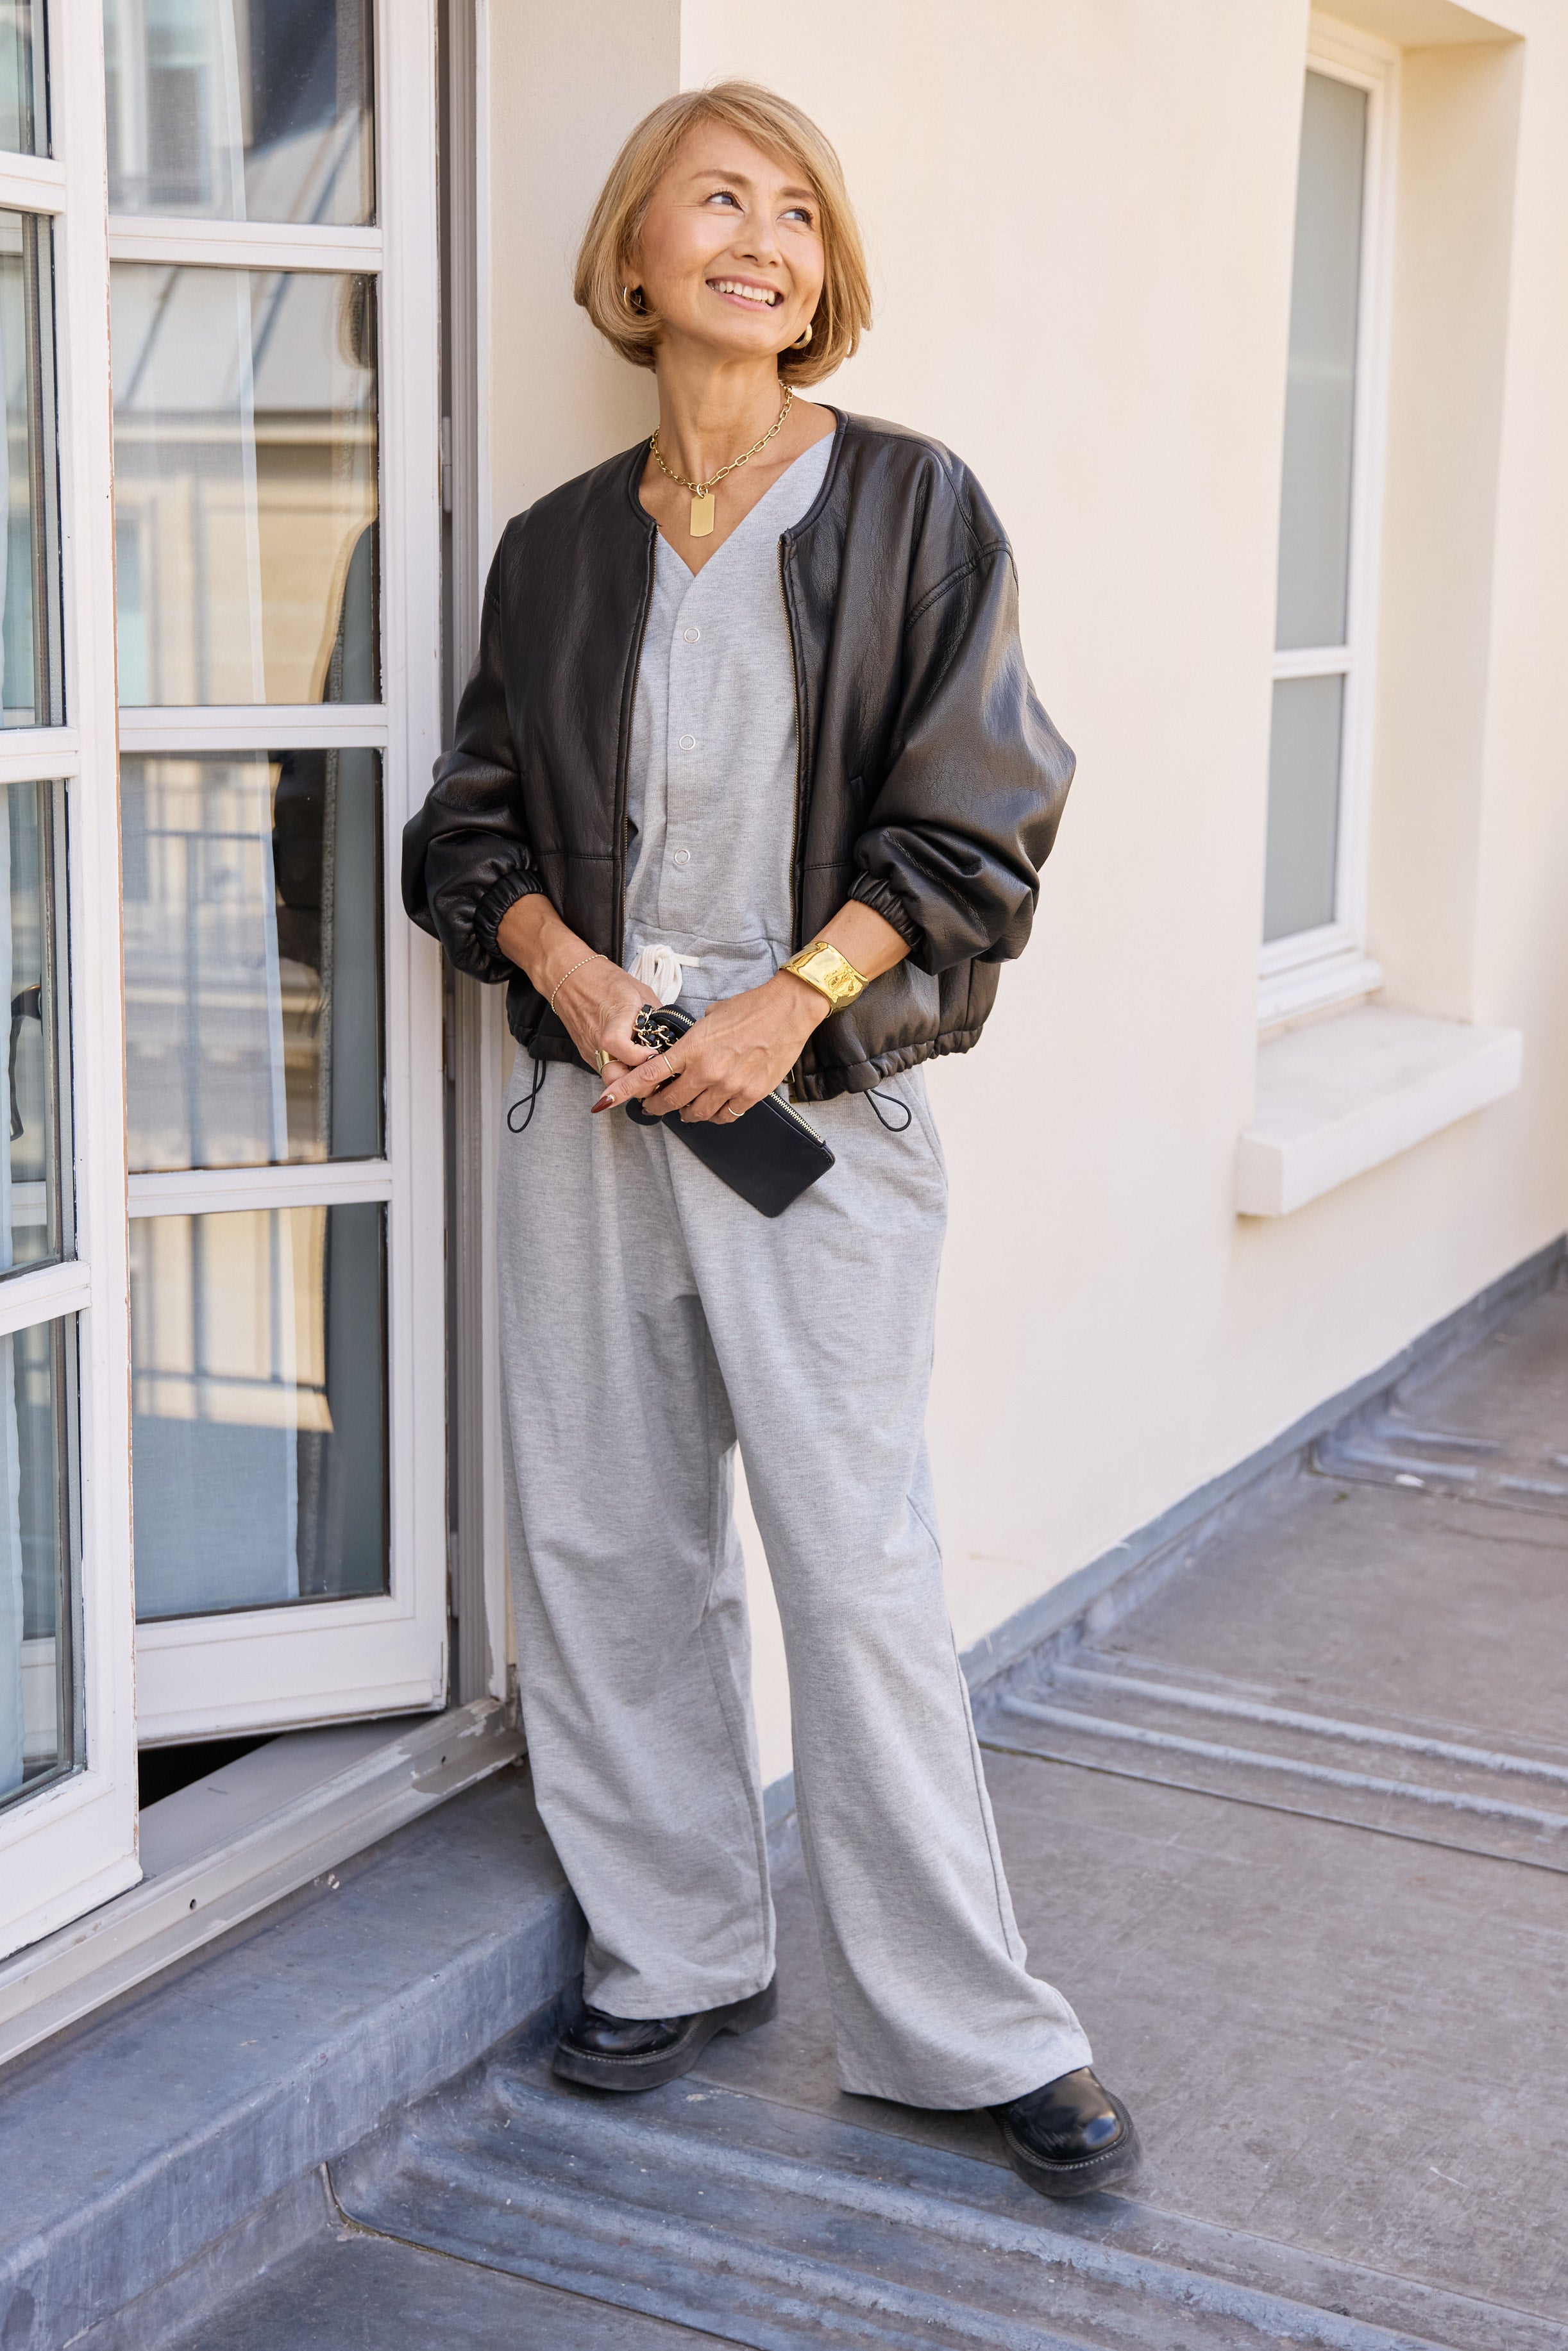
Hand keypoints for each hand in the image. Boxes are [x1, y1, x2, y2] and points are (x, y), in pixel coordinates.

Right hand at [495, 897, 657, 1082]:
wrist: (570, 978)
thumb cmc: (606, 981)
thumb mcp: (641, 992)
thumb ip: (657, 1016)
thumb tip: (675, 1035)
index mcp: (613, 1019)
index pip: (623, 1049)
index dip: (642, 1058)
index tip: (655, 1053)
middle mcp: (597, 1041)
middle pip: (615, 1079)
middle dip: (637, 1081)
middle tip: (655, 1072)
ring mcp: (590, 1050)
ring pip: (611, 1079)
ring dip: (630, 1079)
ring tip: (646, 1068)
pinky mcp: (587, 1054)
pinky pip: (605, 1070)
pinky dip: (621, 1071)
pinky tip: (633, 1062)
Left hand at [591, 974, 825, 1123]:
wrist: (788, 1009)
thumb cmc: (750, 1008)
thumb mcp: (710, 1017)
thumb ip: (692, 1039)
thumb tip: (685, 1053)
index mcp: (693, 1047)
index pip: (650, 1074)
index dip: (625, 1090)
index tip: (606, 1100)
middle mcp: (708, 1071)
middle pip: (671, 1102)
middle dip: (657, 1106)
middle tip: (653, 1105)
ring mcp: (731, 1086)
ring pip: (697, 1114)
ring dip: (687, 1113)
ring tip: (686, 1107)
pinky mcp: (752, 1095)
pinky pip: (725, 1117)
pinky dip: (715, 1115)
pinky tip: (713, 1108)